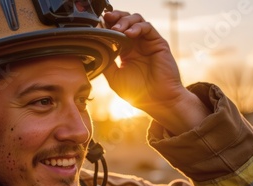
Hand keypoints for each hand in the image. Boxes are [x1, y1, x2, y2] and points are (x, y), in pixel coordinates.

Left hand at [103, 11, 209, 133]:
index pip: (115, 31)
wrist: (158, 101)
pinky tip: (128, 34)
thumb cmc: (138, 93)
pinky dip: (137, 27)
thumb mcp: (114, 77)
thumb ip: (106, 62)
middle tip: (106, 18)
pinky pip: (147, 27)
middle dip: (115, 17)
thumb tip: (94, 48)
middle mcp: (136, 44)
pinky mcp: (158, 42)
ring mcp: (147, 42)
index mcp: (125, 52)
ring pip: (136, 20)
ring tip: (117, 29)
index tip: (97, 25)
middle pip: (125, 21)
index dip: (106, 25)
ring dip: (124, 20)